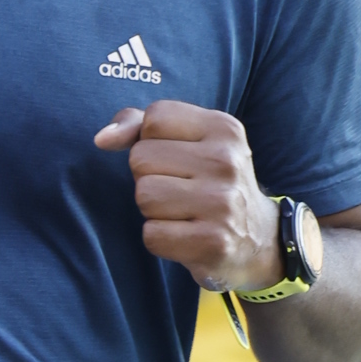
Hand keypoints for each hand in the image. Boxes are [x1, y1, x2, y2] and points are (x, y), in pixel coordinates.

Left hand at [93, 100, 277, 290]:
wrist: (258, 239)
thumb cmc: (211, 184)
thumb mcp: (190, 142)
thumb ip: (141, 127)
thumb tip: (101, 139)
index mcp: (223, 128)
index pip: (154, 118)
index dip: (149, 140)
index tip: (174, 158)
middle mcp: (226, 162)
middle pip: (141, 159)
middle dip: (148, 177)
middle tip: (179, 190)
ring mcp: (223, 203)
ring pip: (144, 196)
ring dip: (152, 210)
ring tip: (181, 213)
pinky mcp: (213, 243)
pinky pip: (151, 235)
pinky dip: (159, 239)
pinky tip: (184, 236)